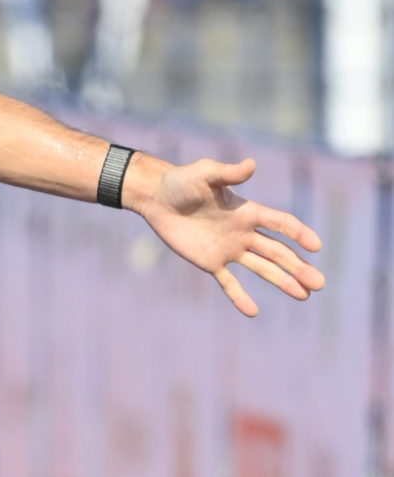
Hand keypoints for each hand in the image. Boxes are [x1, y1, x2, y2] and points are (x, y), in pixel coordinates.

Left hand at [136, 154, 323, 316]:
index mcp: (248, 211)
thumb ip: (229, 173)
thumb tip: (251, 164)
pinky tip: (253, 312)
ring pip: (262, 268)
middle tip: (319, 283)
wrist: (158, 199)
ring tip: (304, 296)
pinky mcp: (210, 262)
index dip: (299, 233)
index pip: (281, 224)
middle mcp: (244, 233)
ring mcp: (229, 249)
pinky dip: (240, 297)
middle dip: (299, 267)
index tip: (316, 246)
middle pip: (278, 252)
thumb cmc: (182, 181)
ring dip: (283, 281)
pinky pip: (228, 283)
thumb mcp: (206, 174)